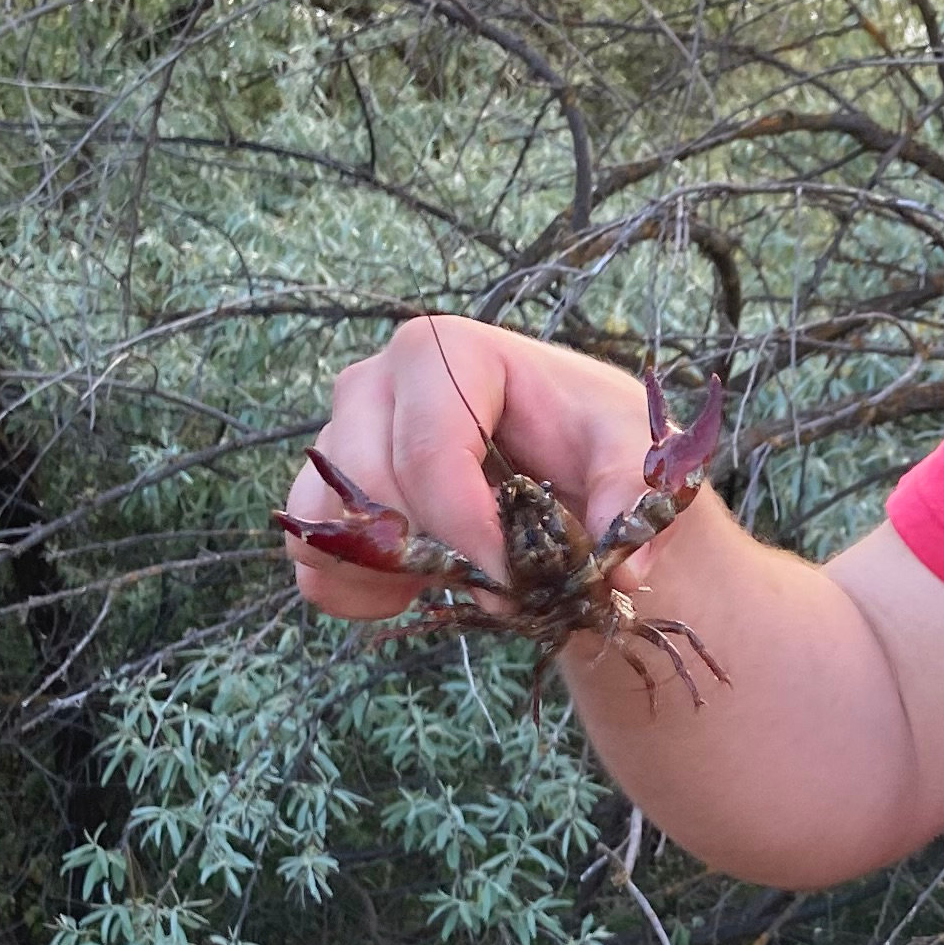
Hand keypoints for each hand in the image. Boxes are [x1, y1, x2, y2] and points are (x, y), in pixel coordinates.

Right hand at [282, 316, 669, 623]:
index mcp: (449, 352)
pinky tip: (415, 592)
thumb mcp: (636, 453)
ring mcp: (341, 437)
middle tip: (498, 591)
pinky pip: (306, 556)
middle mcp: (378, 383)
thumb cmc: (596, 442)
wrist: (566, 468)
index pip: (429, 448)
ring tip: (456, 585)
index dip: (467, 528)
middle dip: (435, 555)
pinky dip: (355, 592)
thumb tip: (623, 570)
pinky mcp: (327, 494)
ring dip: (388, 574)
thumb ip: (634, 496)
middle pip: (367, 486)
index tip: (517, 584)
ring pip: (324, 521)